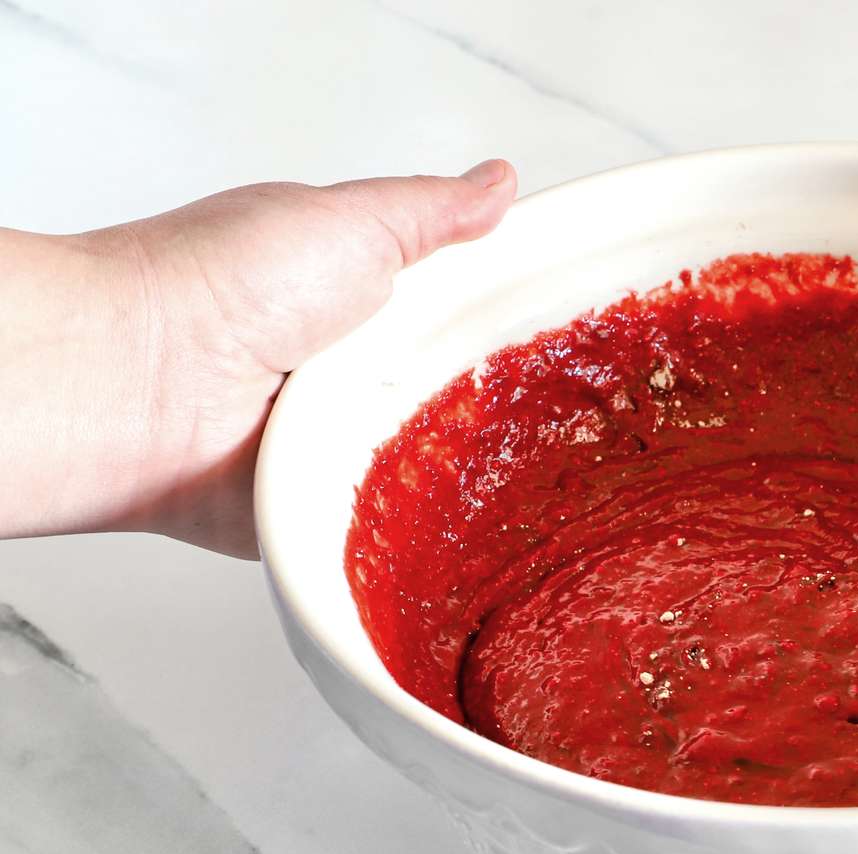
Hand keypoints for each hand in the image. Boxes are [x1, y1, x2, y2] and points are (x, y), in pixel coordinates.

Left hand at [0, 160, 516, 557]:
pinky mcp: (324, 508)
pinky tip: (433, 498)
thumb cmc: (224, 282)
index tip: (569, 325)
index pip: (462, 314)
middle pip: (462, 392)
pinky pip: (395, 523)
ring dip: (454, 455)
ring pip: (439, 462)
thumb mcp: (353, 220)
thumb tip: (497, 183)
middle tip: (527, 386)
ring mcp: (338, 442)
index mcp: (358, 299)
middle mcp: (349, 373)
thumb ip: (432, 212)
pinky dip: (412, 514)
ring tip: (467, 437)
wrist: (144, 382)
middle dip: (494, 395)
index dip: (512, 321)